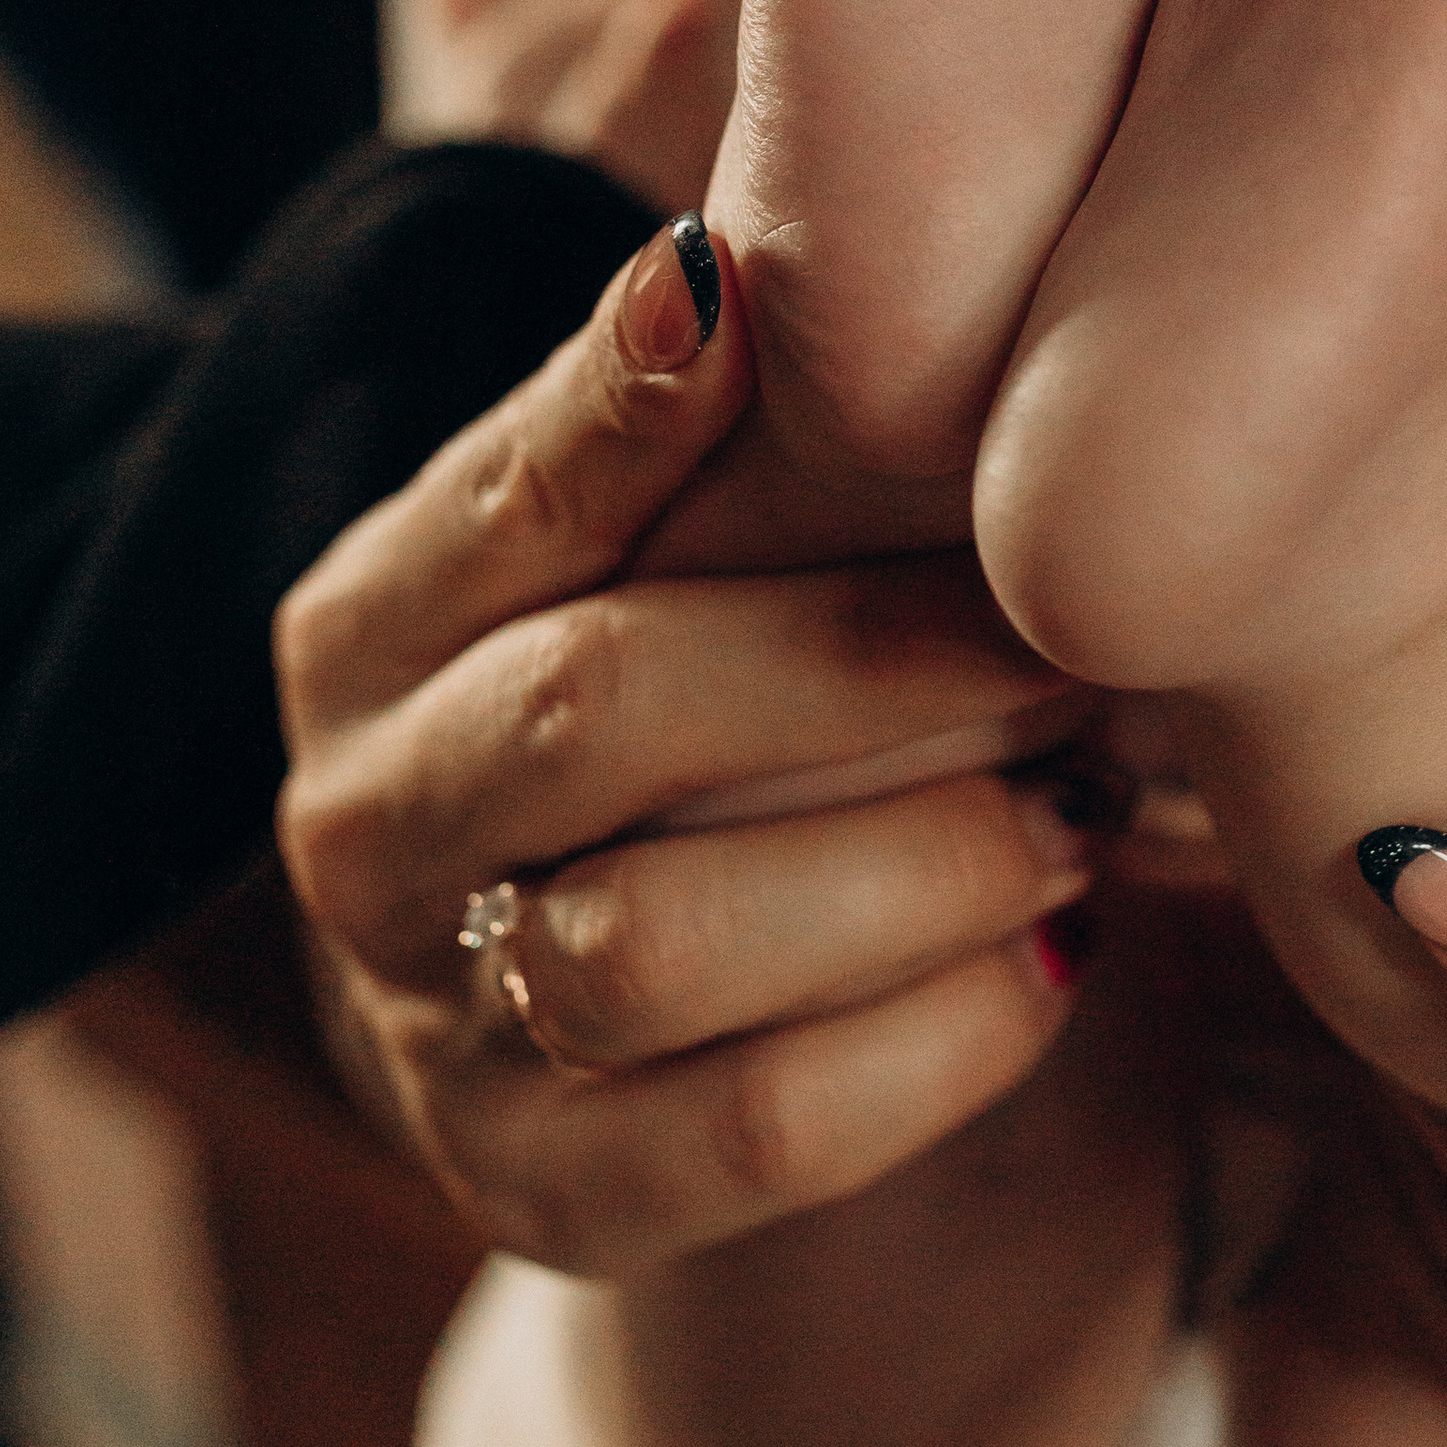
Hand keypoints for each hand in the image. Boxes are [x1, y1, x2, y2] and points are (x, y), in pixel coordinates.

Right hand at [277, 219, 1104, 1273]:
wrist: (712, 1047)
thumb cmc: (740, 711)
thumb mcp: (701, 555)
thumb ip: (728, 425)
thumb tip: (768, 243)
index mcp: (373, 625)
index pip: (513, 497)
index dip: (655, 409)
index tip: (807, 327)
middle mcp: (359, 826)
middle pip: (595, 713)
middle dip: (867, 664)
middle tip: (1074, 633)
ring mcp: (431, 1037)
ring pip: (657, 942)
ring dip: (910, 862)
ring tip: (1087, 807)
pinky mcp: (544, 1204)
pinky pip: (747, 1129)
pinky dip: (931, 1042)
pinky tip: (1061, 961)